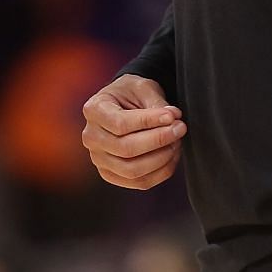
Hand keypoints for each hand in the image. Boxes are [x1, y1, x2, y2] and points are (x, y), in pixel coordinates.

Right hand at [82, 74, 184, 189]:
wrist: (122, 104)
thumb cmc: (131, 93)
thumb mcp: (142, 88)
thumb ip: (156, 103)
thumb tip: (173, 119)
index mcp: (94, 110)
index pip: (120, 124)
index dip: (149, 122)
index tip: (172, 116)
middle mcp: (91, 137)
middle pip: (125, 149)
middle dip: (159, 140)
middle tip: (180, 128)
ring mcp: (99, 159)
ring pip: (133, 170)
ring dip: (162, 158)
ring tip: (177, 141)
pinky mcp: (112, 175)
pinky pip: (140, 182)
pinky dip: (161, 172)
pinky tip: (172, 155)